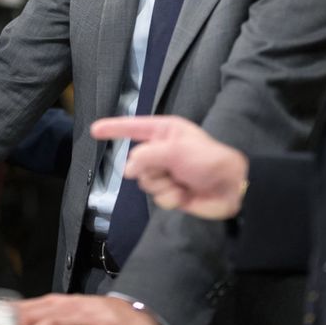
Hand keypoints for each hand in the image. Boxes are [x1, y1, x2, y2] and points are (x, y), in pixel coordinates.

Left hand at [14, 294, 161, 324]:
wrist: (139, 311)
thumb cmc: (101, 315)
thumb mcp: (71, 311)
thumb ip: (45, 316)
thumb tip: (15, 322)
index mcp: (60, 303)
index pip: (27, 306)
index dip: (6, 316)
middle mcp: (70, 308)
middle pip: (36, 314)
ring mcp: (86, 318)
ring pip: (55, 323)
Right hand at [90, 115, 248, 219]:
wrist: (231, 188)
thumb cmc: (208, 160)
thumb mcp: (176, 150)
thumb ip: (147, 156)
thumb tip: (128, 170)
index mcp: (165, 131)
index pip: (134, 127)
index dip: (114, 128)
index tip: (94, 130)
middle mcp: (164, 150)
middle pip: (137, 162)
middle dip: (150, 170)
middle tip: (167, 170)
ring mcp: (168, 172)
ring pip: (146, 182)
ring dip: (162, 186)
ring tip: (181, 183)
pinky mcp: (172, 191)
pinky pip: (158, 197)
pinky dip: (171, 198)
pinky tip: (185, 195)